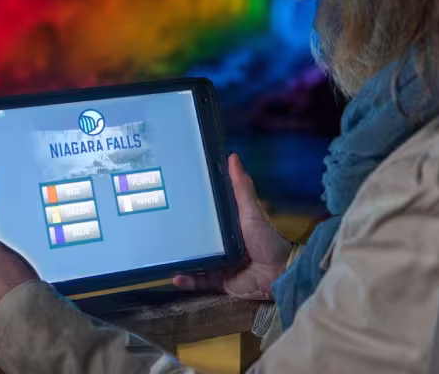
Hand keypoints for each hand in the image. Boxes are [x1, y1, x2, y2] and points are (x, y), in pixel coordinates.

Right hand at [174, 153, 290, 300]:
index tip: (174, 198)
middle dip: (181, 235)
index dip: (193, 207)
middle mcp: (223, 243)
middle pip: (198, 238)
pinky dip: (187, 280)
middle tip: (159, 226)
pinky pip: (200, 281)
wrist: (278, 273)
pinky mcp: (220, 282)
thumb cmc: (267, 239)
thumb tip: (232, 156)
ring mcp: (220, 263)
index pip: (208, 215)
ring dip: (180, 258)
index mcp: (230, 225)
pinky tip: (174, 276)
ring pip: (195, 260)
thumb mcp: (252, 211)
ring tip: (162, 253)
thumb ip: (241, 187)